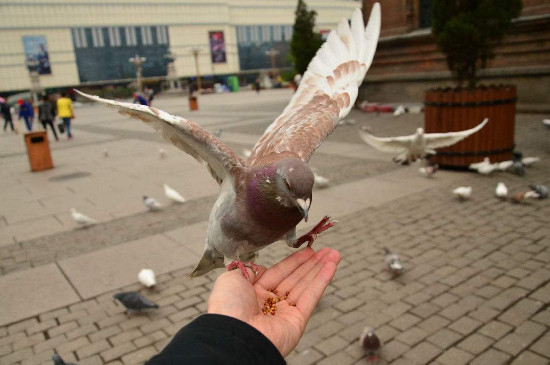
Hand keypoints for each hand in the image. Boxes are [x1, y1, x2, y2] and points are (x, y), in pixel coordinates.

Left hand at [207, 247, 340, 355]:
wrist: (233, 335)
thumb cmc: (227, 307)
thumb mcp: (231, 279)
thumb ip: (247, 270)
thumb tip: (261, 269)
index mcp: (253, 294)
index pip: (278, 274)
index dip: (293, 262)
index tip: (307, 250)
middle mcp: (270, 304)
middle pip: (295, 279)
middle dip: (311, 264)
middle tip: (326, 250)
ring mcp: (284, 314)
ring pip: (306, 286)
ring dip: (321, 269)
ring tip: (334, 254)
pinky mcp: (297, 322)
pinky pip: (311, 297)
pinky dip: (322, 281)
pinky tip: (331, 266)